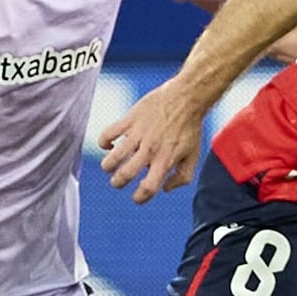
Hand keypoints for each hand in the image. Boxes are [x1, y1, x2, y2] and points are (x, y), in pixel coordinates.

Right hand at [97, 78, 205, 203]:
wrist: (185, 97)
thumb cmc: (190, 128)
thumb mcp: (193, 156)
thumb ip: (182, 177)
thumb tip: (165, 189)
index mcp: (165, 160)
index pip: (148, 188)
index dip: (139, 198)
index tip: (136, 197)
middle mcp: (150, 149)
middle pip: (125, 174)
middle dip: (117, 183)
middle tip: (117, 182)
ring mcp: (138, 134)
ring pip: (113, 157)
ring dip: (108, 166)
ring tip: (110, 166)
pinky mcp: (129, 119)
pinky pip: (108, 134)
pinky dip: (103, 142)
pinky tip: (109, 144)